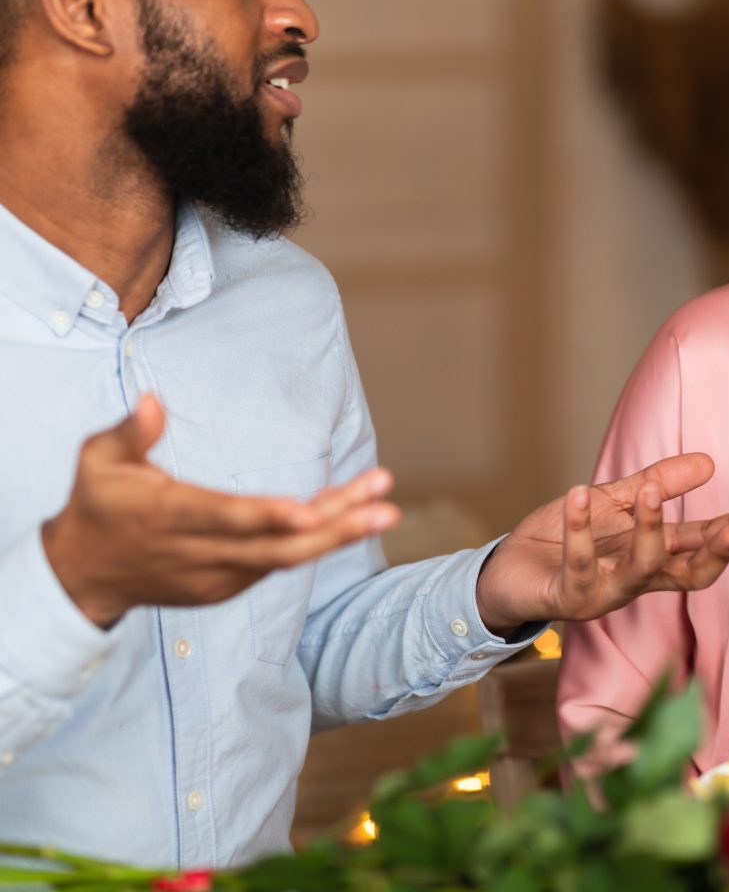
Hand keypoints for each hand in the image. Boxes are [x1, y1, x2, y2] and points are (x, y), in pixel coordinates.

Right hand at [42, 395, 398, 628]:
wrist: (83, 576)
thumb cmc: (98, 505)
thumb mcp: (97, 462)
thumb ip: (129, 433)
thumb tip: (153, 399)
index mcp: (168, 517)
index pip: (224, 519)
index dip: (267, 519)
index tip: (309, 514)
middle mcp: (199, 553)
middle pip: (276, 548)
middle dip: (334, 530)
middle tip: (385, 509)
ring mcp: (218, 576)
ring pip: (286, 558)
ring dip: (338, 532)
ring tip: (383, 507)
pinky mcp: (229, 586)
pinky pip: (279, 563)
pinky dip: (315, 541)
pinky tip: (351, 513)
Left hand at [475, 453, 728, 629]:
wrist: (506, 569)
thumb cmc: (562, 541)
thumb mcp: (616, 503)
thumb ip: (658, 484)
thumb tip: (709, 462)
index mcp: (653, 558)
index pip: (702, 549)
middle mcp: (636, 581)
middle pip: (689, 572)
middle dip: (716, 550)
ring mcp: (605, 593)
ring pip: (640, 568)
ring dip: (649, 529)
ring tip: (652, 491)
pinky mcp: (568, 597)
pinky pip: (578, 564)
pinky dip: (578, 529)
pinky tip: (579, 494)